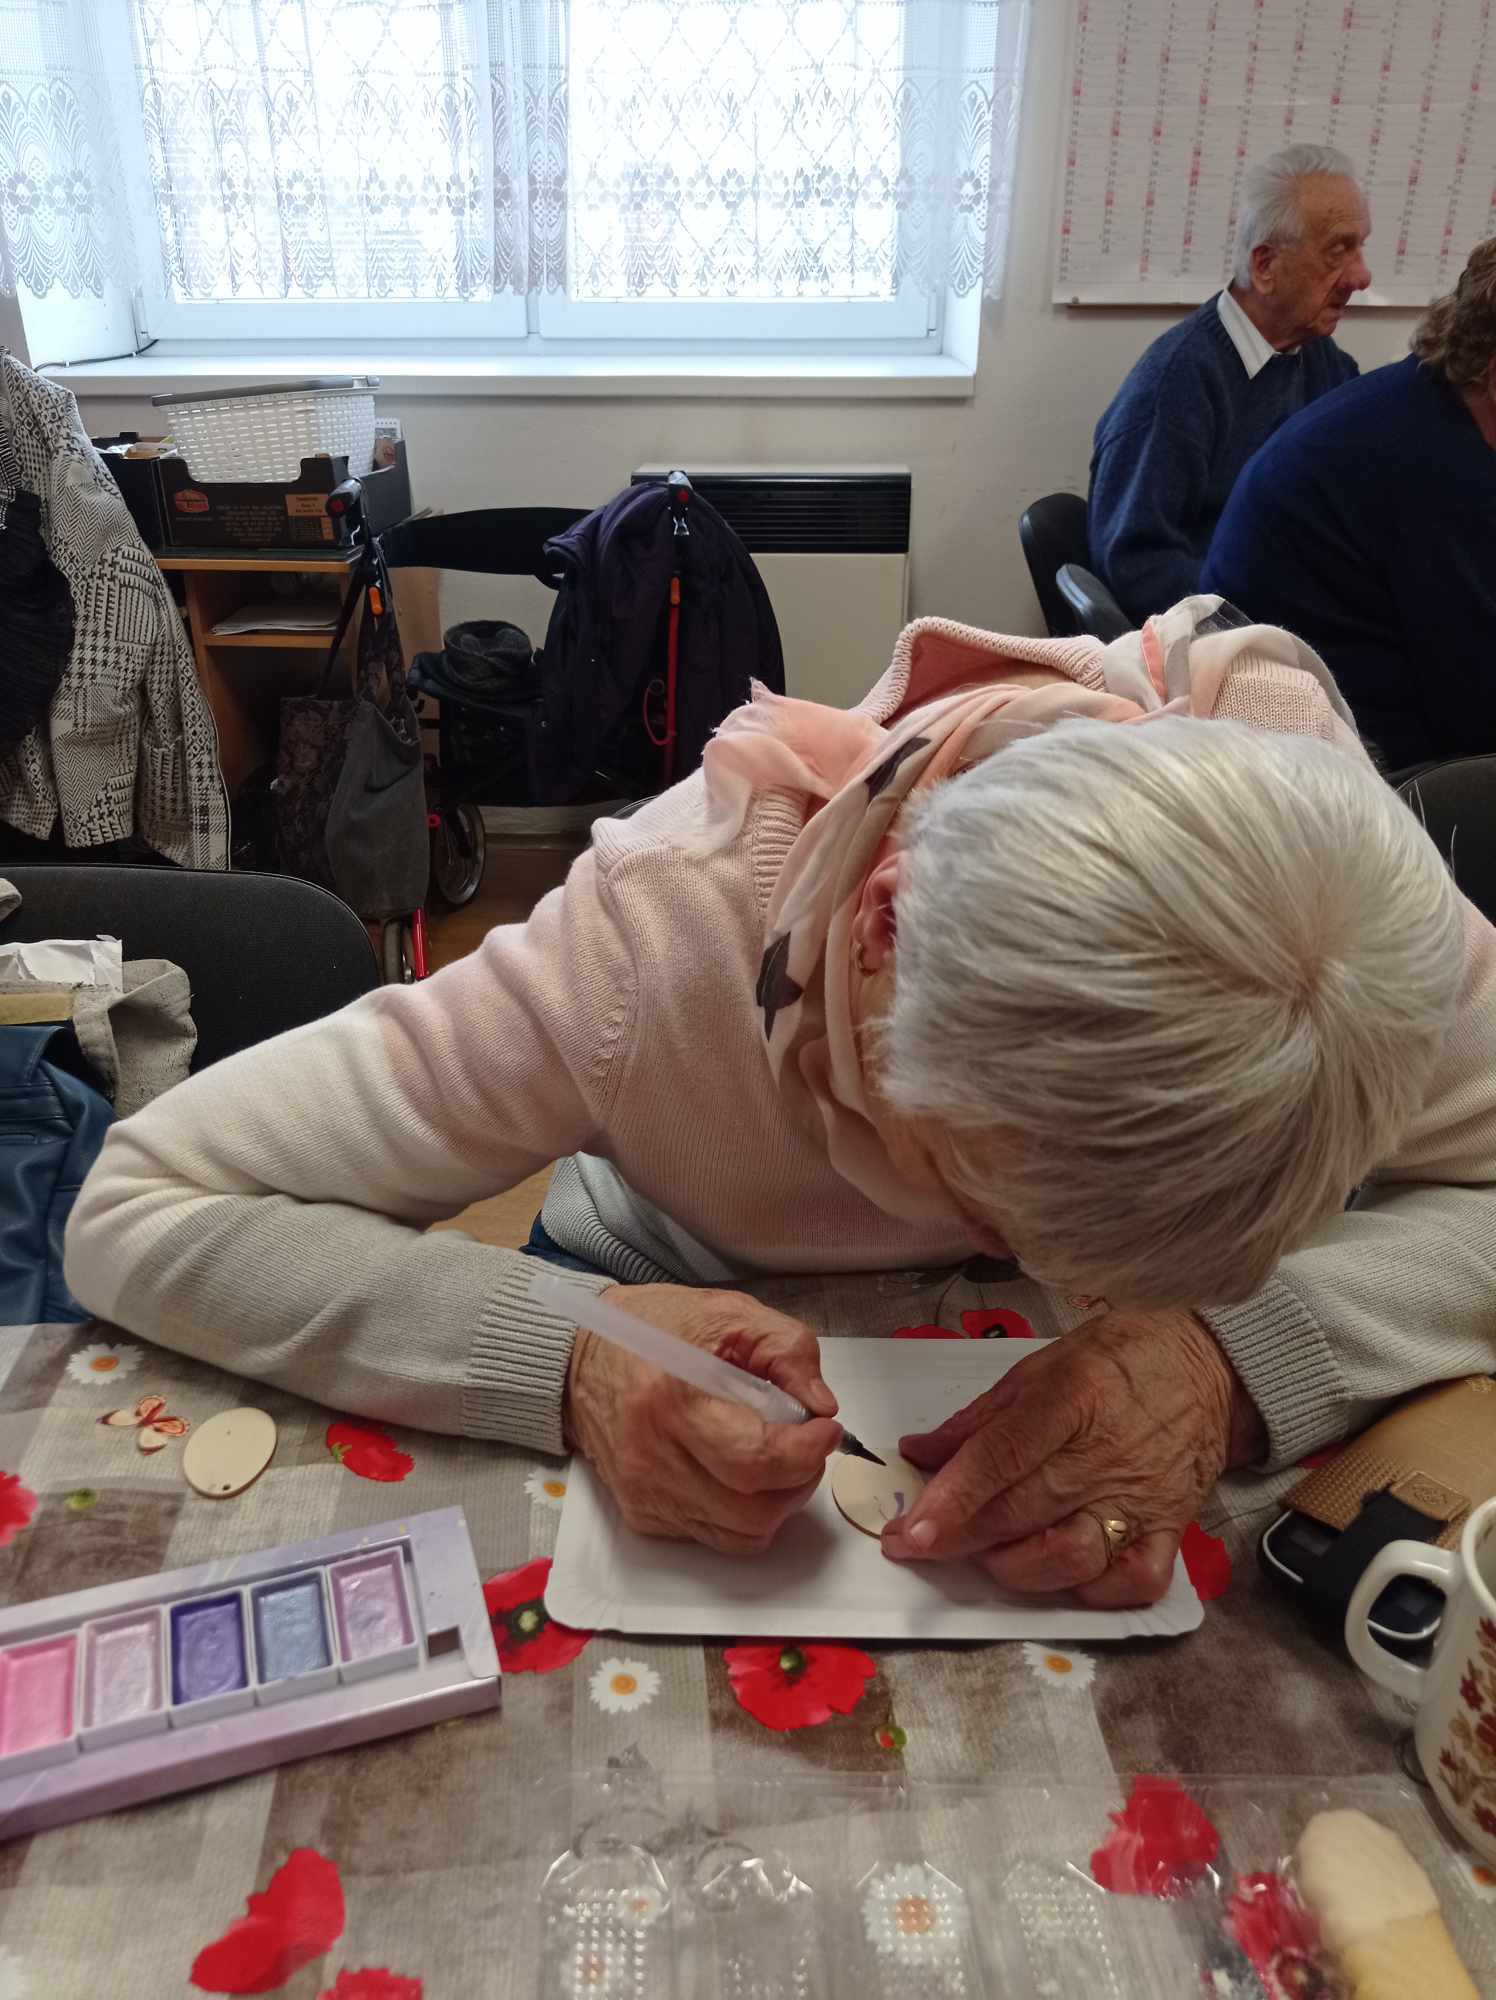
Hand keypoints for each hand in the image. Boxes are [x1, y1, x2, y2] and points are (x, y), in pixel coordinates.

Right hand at [563, 1284, 841, 1554]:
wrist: (580, 1357)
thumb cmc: (654, 1329)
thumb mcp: (728, 1314)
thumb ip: (787, 1352)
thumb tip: (821, 1407)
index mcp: (672, 1401)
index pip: (756, 1460)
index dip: (806, 1451)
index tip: (825, 1427)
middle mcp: (652, 1458)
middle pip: (752, 1511)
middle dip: (800, 1481)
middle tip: (808, 1445)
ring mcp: (645, 1494)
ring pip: (740, 1534)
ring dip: (778, 1503)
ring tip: (780, 1460)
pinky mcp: (642, 1514)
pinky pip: (714, 1535)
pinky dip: (744, 1512)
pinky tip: (741, 1471)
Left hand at [881, 1310, 1265, 1606]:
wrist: (1210, 1366)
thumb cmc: (1118, 1359)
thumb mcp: (1041, 1366)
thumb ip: (980, 1418)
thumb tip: (920, 1453)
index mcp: (1068, 1401)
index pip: (1000, 1459)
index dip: (950, 1500)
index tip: (908, 1532)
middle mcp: (1102, 1457)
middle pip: (1021, 1512)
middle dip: (958, 1539)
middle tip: (915, 1547)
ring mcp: (1140, 1499)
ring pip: (1070, 1557)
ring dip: (1017, 1567)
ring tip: (989, 1554)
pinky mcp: (1171, 1530)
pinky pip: (1135, 1581)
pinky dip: (1095, 1591)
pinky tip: (1063, 1578)